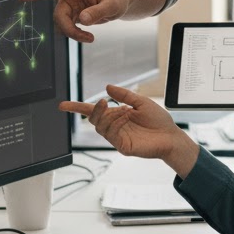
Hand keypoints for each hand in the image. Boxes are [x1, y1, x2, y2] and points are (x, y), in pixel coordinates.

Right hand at [17, 0, 130, 42]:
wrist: (120, 0)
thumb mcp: (113, 5)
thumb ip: (98, 11)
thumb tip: (82, 20)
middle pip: (58, 16)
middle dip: (69, 30)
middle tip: (89, 38)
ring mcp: (70, 7)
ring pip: (62, 25)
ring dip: (74, 34)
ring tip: (91, 38)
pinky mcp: (73, 16)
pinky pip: (68, 28)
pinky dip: (76, 35)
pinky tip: (89, 37)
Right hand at [61, 84, 199, 176]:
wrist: (171, 136)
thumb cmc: (158, 120)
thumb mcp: (141, 102)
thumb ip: (124, 95)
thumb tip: (108, 87)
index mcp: (117, 115)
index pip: (93, 112)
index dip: (77, 108)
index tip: (63, 105)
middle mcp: (115, 127)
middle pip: (93, 120)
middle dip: (94, 110)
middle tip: (102, 102)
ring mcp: (118, 138)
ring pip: (101, 127)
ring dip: (109, 116)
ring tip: (124, 111)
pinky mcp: (123, 146)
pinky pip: (111, 135)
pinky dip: (115, 124)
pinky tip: (126, 119)